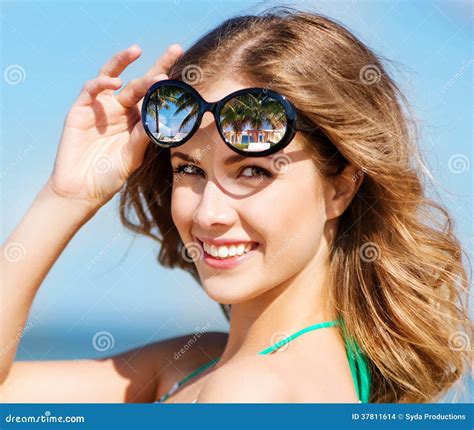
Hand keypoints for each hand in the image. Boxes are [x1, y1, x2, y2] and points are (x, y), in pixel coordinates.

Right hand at [47, 43, 182, 209]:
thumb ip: (143, 137)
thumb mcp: (132, 156)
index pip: (155, 98)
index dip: (169, 83)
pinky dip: (101, 83)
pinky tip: (114, 84)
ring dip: (123, 61)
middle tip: (175, 51)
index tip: (188, 71)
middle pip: (140, 83)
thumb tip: (159, 117)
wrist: (81, 190)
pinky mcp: (80, 110)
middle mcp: (121, 110)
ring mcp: (101, 108)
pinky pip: (91, 89)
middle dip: (158, 67)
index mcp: (137, 121)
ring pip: (113, 76)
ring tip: (137, 51)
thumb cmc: (109, 176)